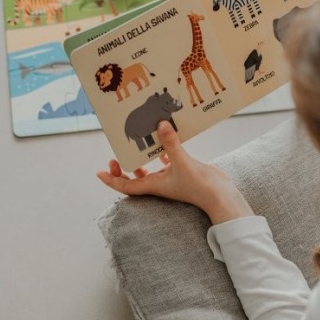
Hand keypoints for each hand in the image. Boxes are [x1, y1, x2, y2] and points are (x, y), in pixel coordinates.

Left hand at [97, 121, 253, 224]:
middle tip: (114, 158)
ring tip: (136, 144)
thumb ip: (170, 144)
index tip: (99, 173)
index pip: (127, 186)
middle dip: (124, 169)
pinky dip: (164, 151)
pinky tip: (165, 139)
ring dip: (142, 159)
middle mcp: (161, 183)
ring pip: (151, 169)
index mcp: (155, 185)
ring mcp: (172, 177)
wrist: (220, 195)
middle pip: (135, 178)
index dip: (112, 180)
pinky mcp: (184, 170)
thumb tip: (160, 124)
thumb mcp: (182, 162)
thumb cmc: (199, 186)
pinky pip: (169, 160)